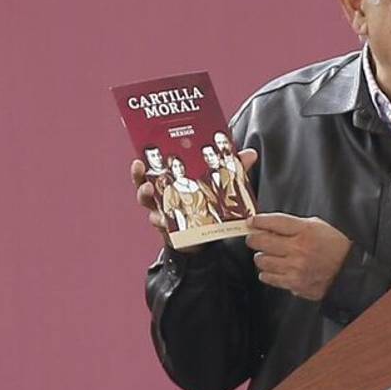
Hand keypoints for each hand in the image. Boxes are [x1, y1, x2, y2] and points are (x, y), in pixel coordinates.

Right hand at [131, 148, 258, 252]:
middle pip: (144, 186)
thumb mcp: (220, 183)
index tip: (140, 156)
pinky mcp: (172, 230)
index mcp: (171, 182)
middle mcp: (163, 197)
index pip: (153, 170)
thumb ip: (233, 169)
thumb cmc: (208, 203)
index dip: (144, 164)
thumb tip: (250, 153)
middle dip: (140, 177)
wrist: (206, 236)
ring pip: (150, 205)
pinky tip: (163, 219)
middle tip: (140, 167)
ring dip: (147, 196)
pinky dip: (162, 221)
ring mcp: (165, 214)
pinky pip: (163, 225)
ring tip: (150, 189)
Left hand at [246, 213, 352, 300]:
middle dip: (253, 238)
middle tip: (253, 238)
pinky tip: (272, 269)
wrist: (348, 270)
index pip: (274, 222)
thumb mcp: (317, 226)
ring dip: (261, 257)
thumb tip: (269, 226)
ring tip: (266, 255)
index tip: (251, 222)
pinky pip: (269, 278)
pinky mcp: (295, 283)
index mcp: (305, 230)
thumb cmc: (334, 246)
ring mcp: (295, 267)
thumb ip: (293, 225)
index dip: (258, 221)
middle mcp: (299, 248)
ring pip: (262, 261)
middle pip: (262, 241)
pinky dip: (267, 273)